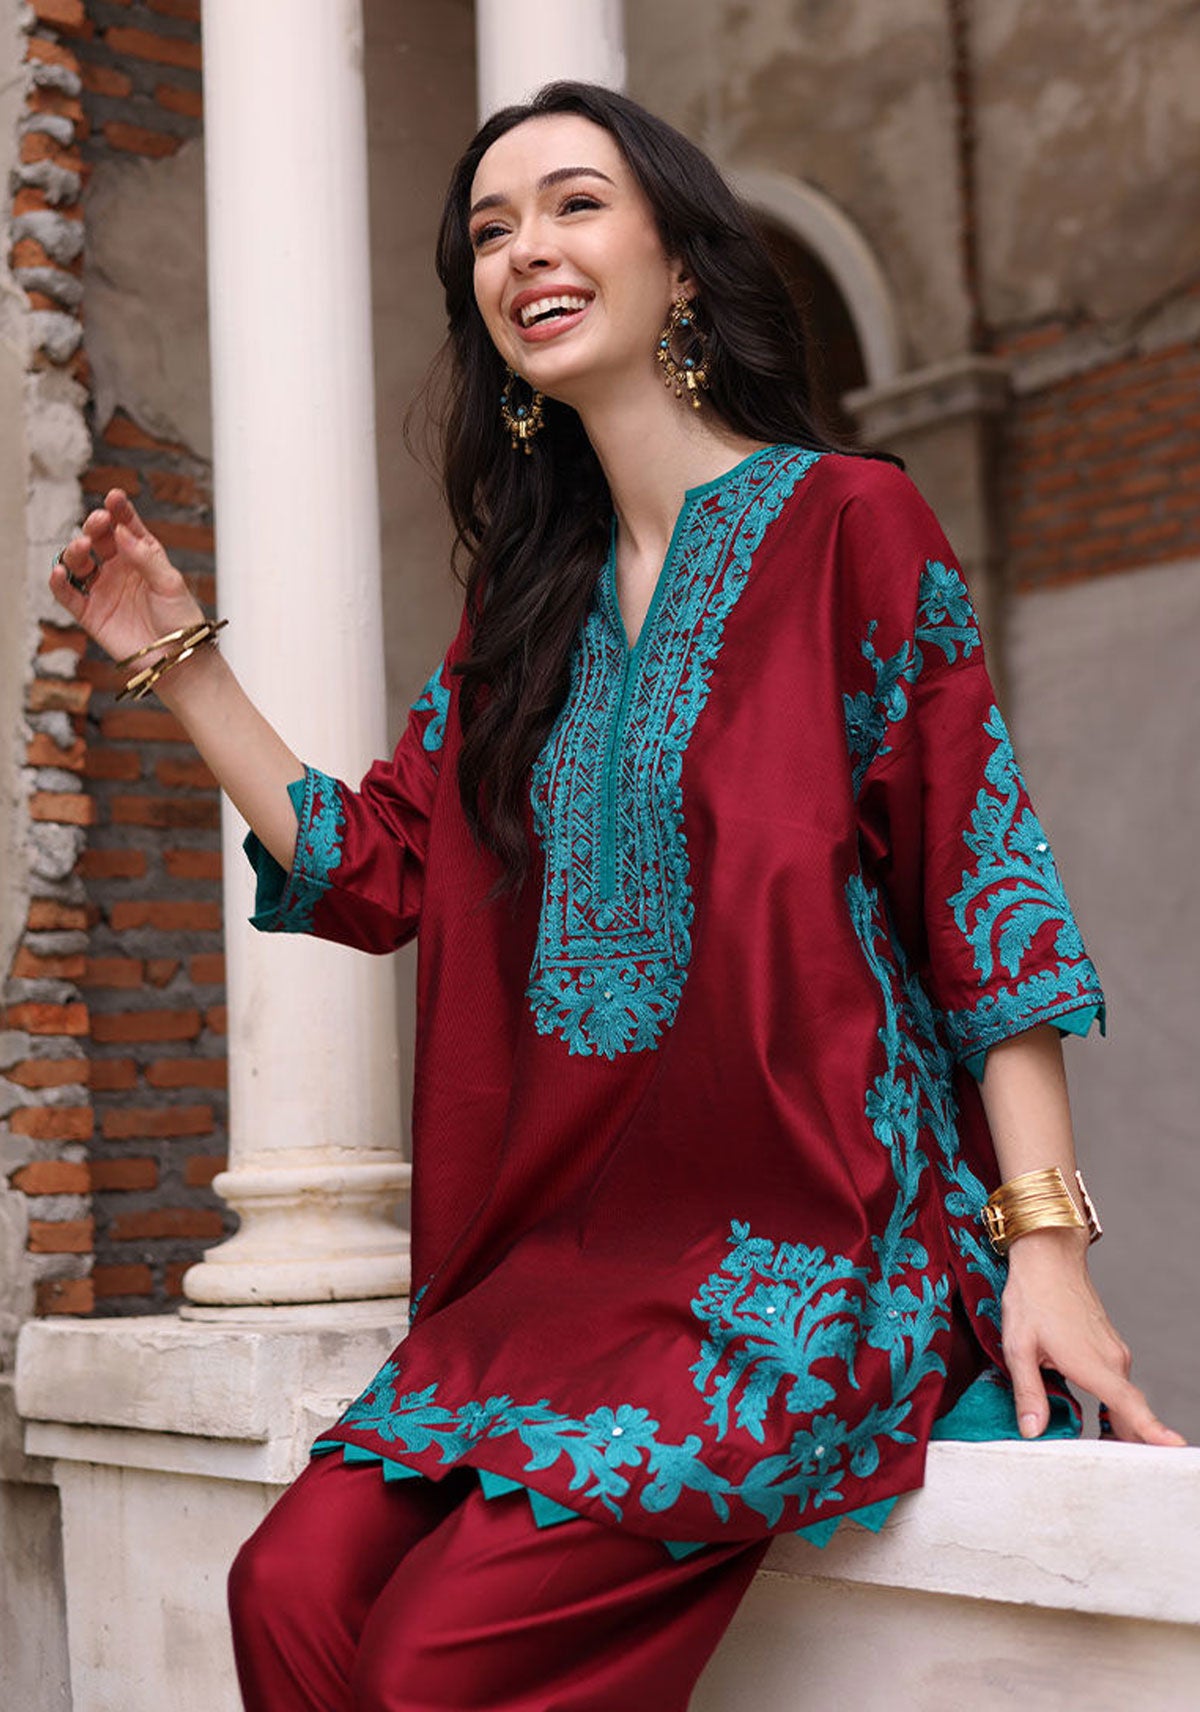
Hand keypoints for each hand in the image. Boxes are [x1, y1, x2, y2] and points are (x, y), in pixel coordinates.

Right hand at [50, 488, 203, 665]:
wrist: (178, 659)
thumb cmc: (181, 620)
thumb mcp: (170, 584)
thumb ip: (146, 557)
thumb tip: (121, 531)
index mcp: (142, 556)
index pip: (126, 526)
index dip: (118, 510)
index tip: (114, 496)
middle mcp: (119, 568)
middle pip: (98, 539)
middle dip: (94, 526)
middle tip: (98, 521)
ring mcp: (103, 589)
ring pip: (79, 562)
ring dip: (75, 550)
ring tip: (82, 547)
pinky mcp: (90, 613)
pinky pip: (68, 594)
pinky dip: (58, 582)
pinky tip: (58, 572)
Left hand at [1000, 1227, 1187, 1445]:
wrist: (1047, 1257)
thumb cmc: (1032, 1297)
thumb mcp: (1018, 1346)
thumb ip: (1028, 1391)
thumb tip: (1032, 1430)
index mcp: (1093, 1362)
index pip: (1129, 1404)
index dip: (1150, 1429)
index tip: (1174, 1447)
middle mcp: (1113, 1359)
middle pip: (1129, 1410)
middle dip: (1130, 1442)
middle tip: (1122, 1475)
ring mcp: (1114, 1351)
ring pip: (1122, 1396)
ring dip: (1118, 1423)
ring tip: (1106, 1451)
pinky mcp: (1109, 1346)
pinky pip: (1115, 1382)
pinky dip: (1113, 1403)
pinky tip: (1099, 1417)